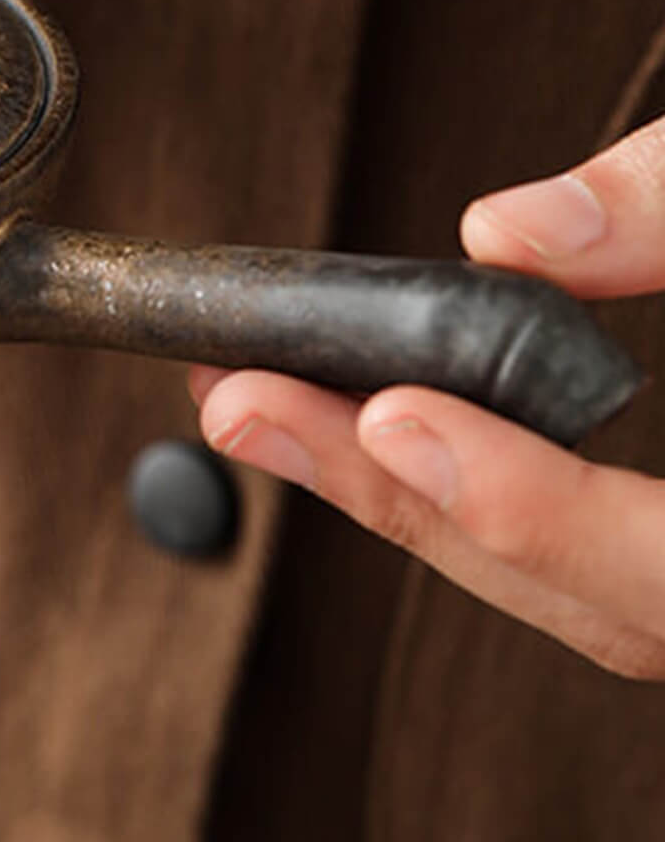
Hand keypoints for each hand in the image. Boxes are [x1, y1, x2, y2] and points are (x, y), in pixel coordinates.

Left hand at [191, 116, 664, 676]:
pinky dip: (473, 496)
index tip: (396, 417)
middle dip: (404, 503)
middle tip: (242, 403)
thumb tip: (510, 234)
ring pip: (579, 602)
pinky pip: (591, 561)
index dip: (534, 512)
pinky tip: (372, 427)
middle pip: (599, 607)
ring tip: (264, 406)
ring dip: (412, 506)